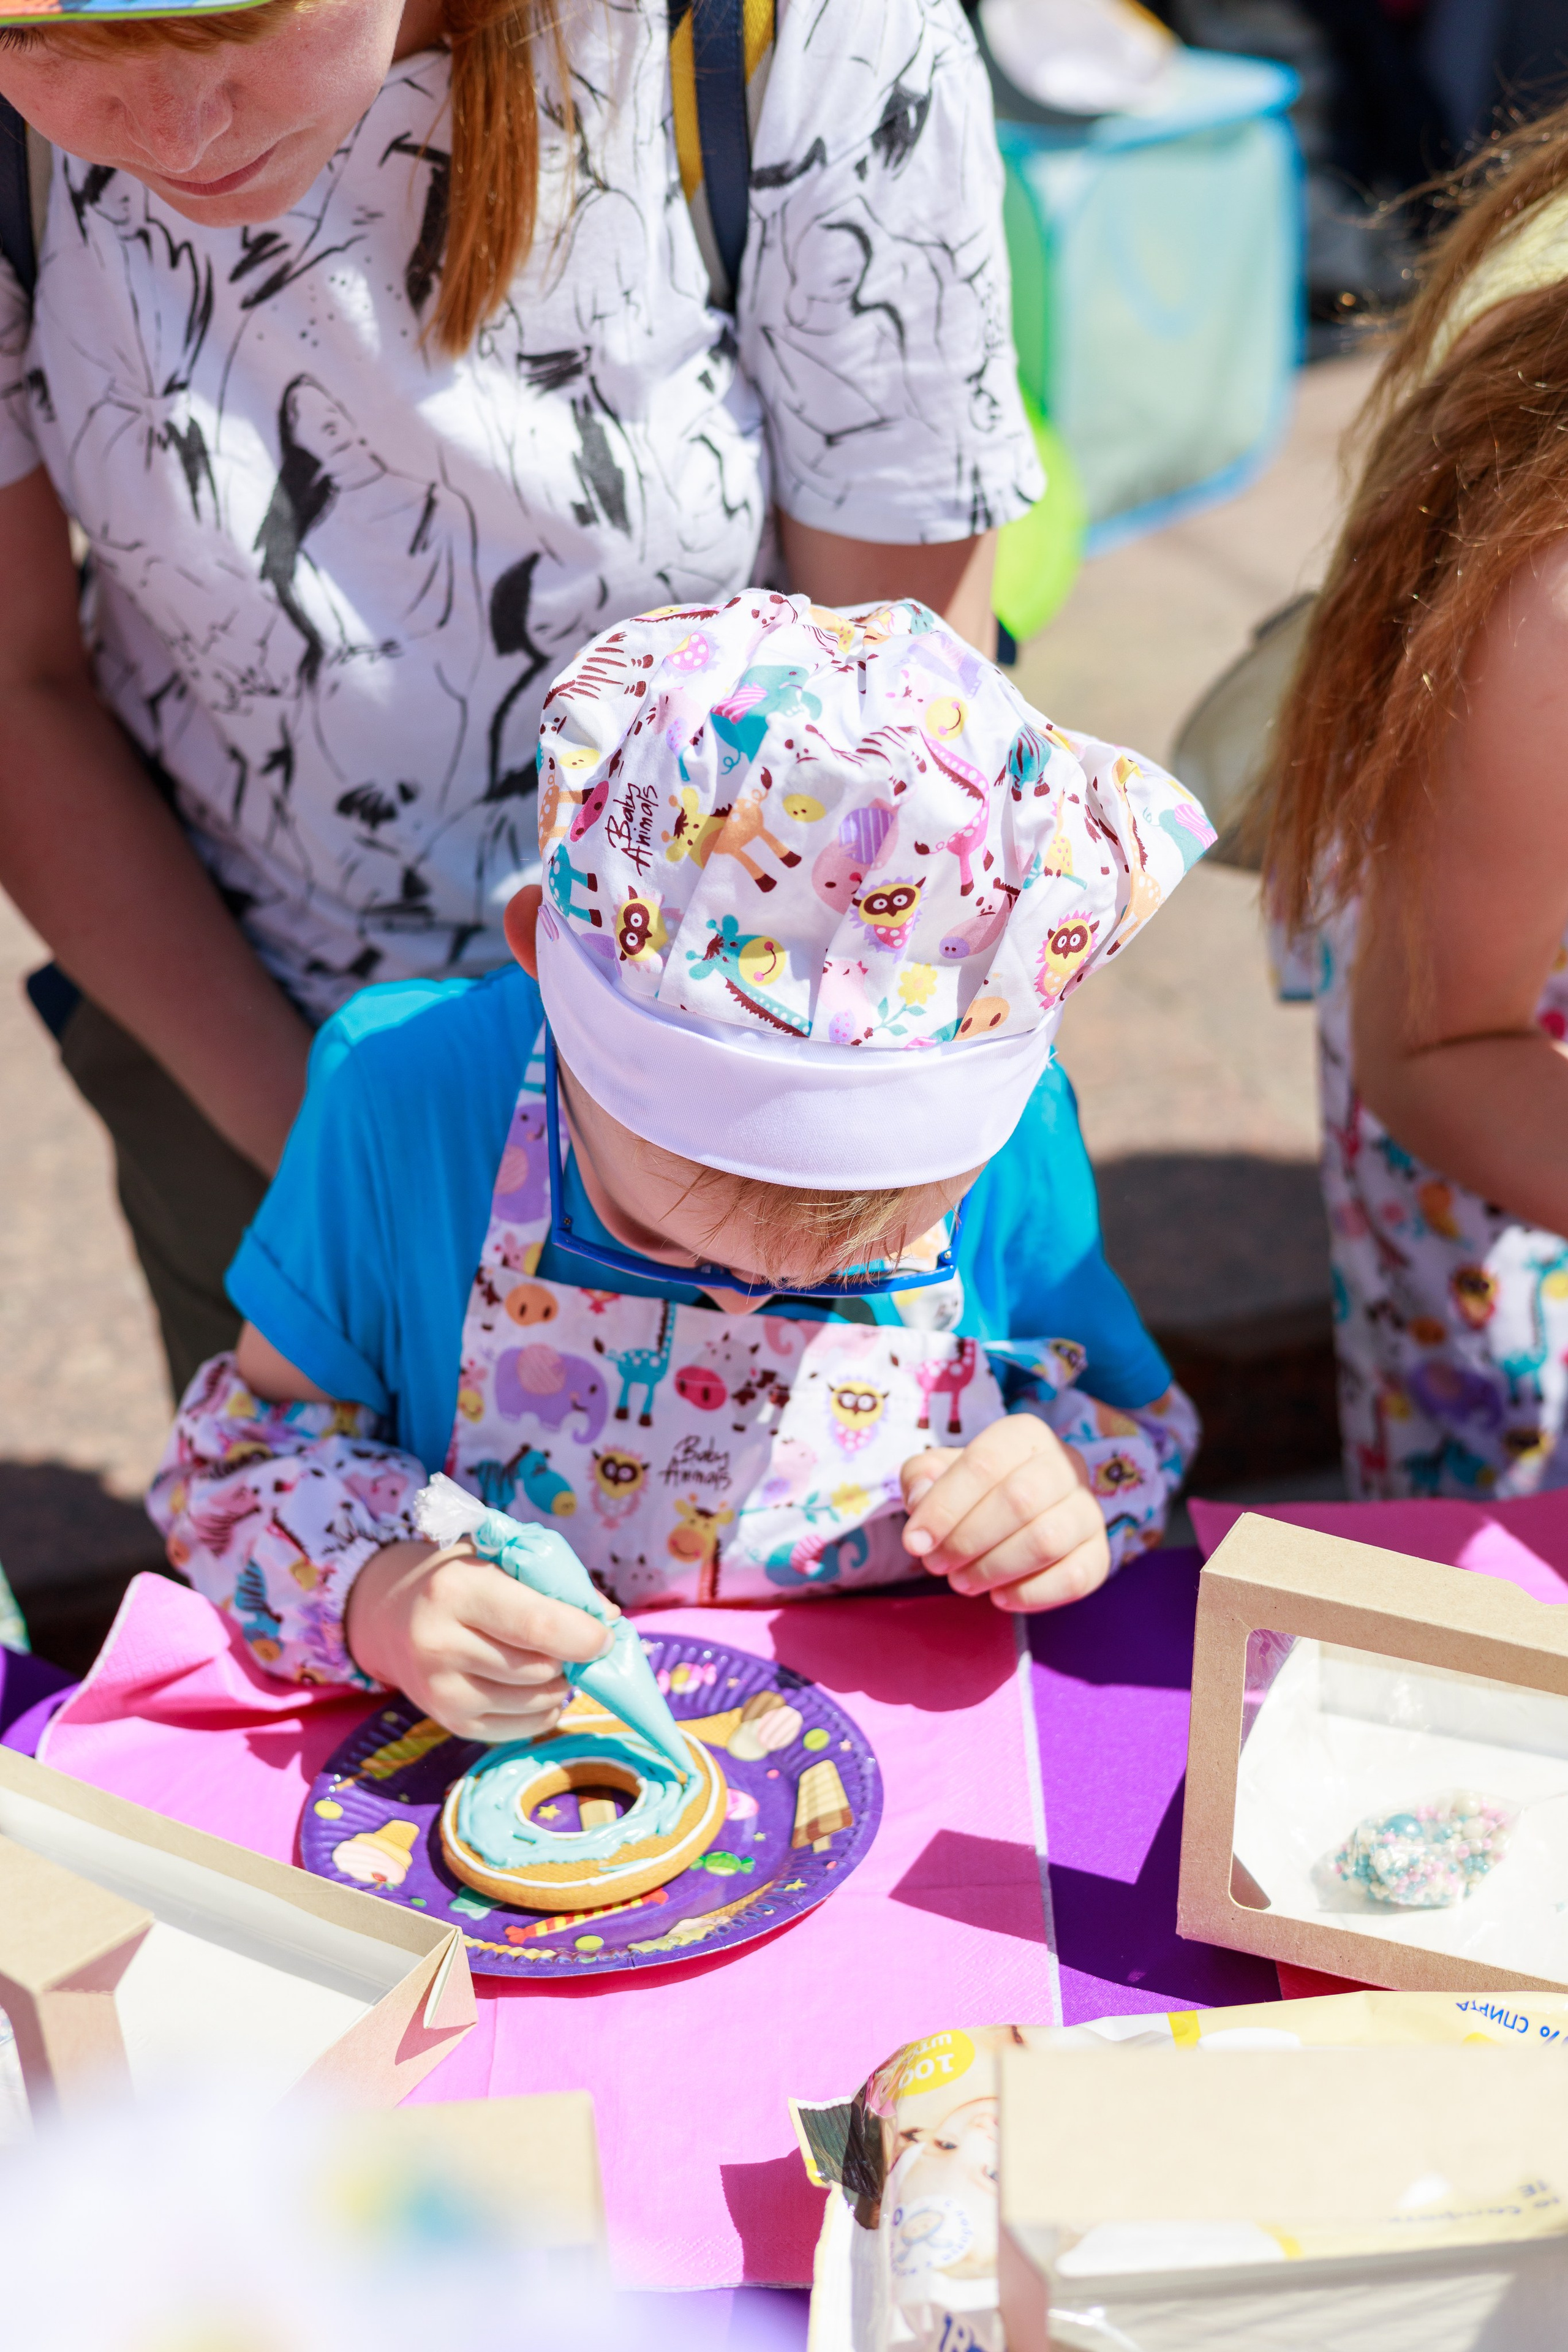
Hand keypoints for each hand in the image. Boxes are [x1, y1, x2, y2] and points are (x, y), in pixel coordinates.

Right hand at [344, 1538, 619, 1739]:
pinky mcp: (452, 1723)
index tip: (605, 1634)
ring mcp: (442, 1692)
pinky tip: (531, 1682)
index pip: (535, 1624)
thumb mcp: (498, 1558)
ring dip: (559, 1682)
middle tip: (573, 1639)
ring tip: (547, 1656)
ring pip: (536, 1700)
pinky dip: (543, 1706)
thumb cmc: (461, 1577)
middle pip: (539, 1667)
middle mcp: (440, 1645)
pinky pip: (524, 1726)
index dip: (582, 1634)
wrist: (393, 1616)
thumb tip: (606, 1619)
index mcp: (455, 1590)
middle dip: (572, 1656)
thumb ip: (553, 1581)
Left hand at [899, 1413, 1110, 1611]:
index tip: (915, 1542)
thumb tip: (921, 1501)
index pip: (984, 1464)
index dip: (944, 1506)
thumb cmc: (975, 1489)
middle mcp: (1066, 1464)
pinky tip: (1000, 1596)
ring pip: (1047, 1540)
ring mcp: (1088, 1510)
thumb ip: (920, 1477)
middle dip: (967, 1540)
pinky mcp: (1099, 1553)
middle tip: (937, 1564)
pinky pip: (1074, 1577)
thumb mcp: (938, 1472)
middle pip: (1019, 1500)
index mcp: (1024, 1434)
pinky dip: (1030, 1593)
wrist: (1023, 1511)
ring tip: (963, 1581)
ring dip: (994, 1569)